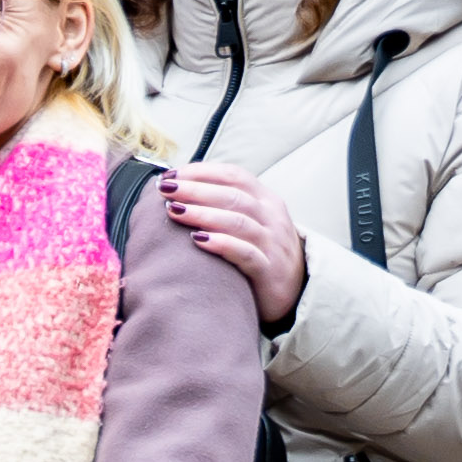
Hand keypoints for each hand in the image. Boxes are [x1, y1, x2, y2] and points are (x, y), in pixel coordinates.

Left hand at [164, 160, 307, 327]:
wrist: (295, 289)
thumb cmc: (260, 252)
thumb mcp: (249, 222)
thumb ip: (224, 206)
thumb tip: (179, 190)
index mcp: (265, 200)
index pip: (234, 176)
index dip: (202, 172)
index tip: (171, 174)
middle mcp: (271, 217)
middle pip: (232, 195)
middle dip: (196, 189)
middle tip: (166, 189)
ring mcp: (272, 243)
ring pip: (237, 221)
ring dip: (202, 214)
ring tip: (174, 211)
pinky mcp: (269, 269)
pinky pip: (245, 253)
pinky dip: (221, 244)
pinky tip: (198, 240)